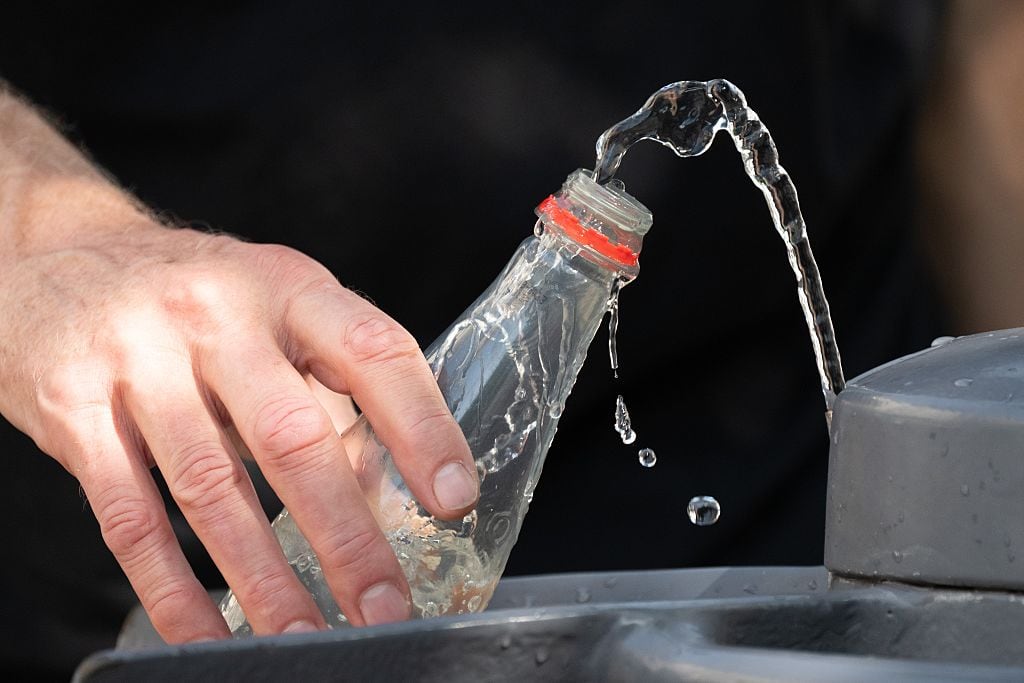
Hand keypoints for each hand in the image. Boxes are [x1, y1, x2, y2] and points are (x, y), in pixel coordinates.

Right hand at [0, 221, 477, 639]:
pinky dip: (172, 587)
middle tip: (385, 605)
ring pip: (211, 486)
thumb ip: (329, 385)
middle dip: (346, 534)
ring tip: (306, 637)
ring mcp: (138, 359)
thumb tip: (392, 487)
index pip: (374, 352)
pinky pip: (129, 515)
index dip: (423, 427)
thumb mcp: (273, 308)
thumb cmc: (191, 295)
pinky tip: (207, 634)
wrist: (54, 255)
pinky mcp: (74, 409)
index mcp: (287, 287)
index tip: (455, 497)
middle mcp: (215, 315)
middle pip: (291, 435)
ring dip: (264, 578)